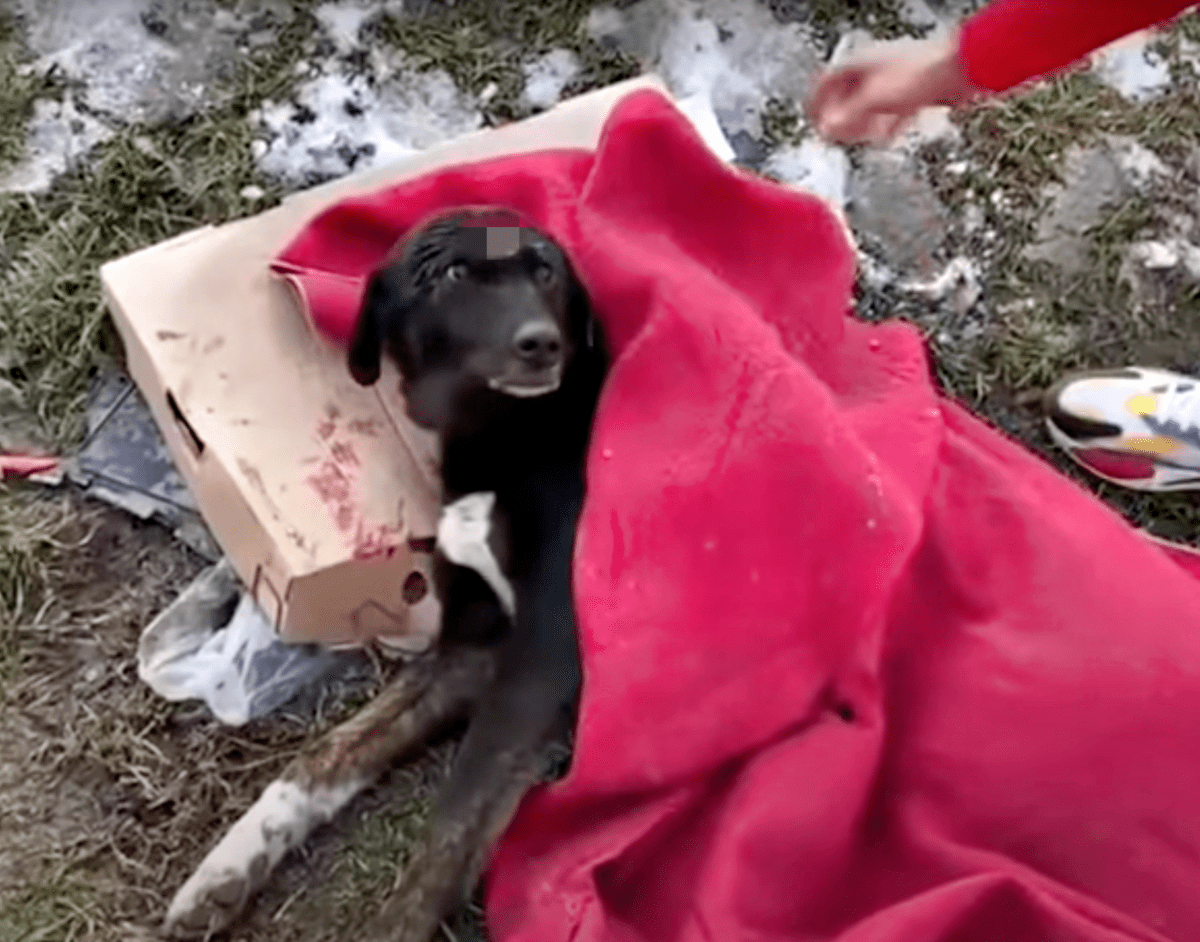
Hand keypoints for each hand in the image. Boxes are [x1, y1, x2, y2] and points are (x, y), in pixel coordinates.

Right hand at [806, 36, 983, 144]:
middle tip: (833, 137)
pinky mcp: (914, 89)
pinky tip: (887, 137)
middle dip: (839, 117)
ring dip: (862, 124)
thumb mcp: (875, 100)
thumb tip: (826, 131)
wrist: (962, 69)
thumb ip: (848, 117)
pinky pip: (891, 109)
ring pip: (869, 104)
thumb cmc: (921, 77)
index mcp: (860, 63)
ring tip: (859, 141)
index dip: (815, 103)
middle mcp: (875, 68)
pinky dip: (885, 124)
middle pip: (846, 94)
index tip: (812, 123)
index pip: (826, 81)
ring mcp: (895, 78)